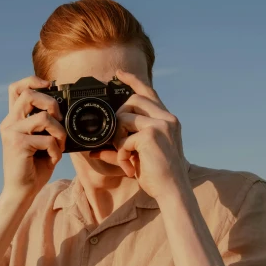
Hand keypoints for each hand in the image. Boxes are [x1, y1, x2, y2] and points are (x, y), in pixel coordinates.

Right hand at [0, 75, 66, 201]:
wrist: (21, 192)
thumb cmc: (34, 167)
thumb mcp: (41, 140)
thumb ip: (45, 124)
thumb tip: (63, 109)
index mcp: (14, 119)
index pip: (16, 88)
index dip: (33, 80)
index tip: (49, 85)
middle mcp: (9, 123)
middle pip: (29, 94)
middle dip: (52, 103)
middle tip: (59, 120)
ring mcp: (11, 133)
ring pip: (43, 117)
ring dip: (59, 131)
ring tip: (59, 145)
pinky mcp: (18, 145)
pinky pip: (47, 139)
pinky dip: (56, 150)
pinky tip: (53, 159)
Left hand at [111, 69, 189, 200]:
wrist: (172, 191)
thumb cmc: (158, 176)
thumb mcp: (138, 156)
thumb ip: (119, 148)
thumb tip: (93, 149)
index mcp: (168, 120)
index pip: (149, 92)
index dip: (133, 80)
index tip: (118, 73)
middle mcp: (167, 118)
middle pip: (132, 100)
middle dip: (118, 116)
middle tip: (119, 139)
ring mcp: (160, 125)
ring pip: (124, 117)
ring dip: (118, 138)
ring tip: (126, 156)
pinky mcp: (151, 135)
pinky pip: (124, 139)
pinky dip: (121, 155)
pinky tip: (130, 167)